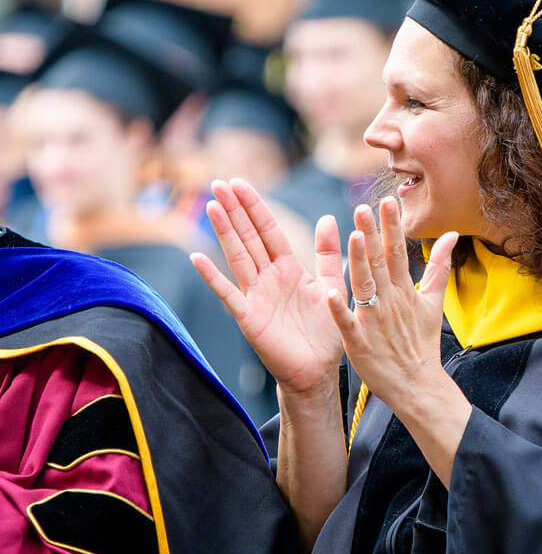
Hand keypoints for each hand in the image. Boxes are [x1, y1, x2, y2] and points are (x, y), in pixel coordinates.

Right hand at [191, 179, 345, 396]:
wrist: (319, 371)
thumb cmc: (325, 331)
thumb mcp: (333, 285)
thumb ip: (328, 254)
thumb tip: (329, 217)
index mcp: (289, 269)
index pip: (269, 231)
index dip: (255, 207)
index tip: (240, 182)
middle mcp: (269, 278)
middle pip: (249, 237)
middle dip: (235, 210)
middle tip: (218, 182)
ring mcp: (256, 296)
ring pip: (238, 257)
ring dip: (224, 232)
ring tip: (211, 206)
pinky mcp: (249, 318)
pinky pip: (229, 294)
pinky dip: (213, 277)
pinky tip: (197, 258)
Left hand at [324, 198, 459, 414]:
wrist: (418, 384)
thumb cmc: (421, 343)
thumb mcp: (434, 302)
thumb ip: (439, 266)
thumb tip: (450, 235)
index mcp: (405, 291)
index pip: (398, 253)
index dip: (392, 227)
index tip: (387, 202)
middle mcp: (389, 302)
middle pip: (380, 264)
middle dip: (373, 235)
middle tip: (364, 208)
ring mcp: (374, 322)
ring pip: (364, 286)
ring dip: (359, 262)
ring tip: (353, 236)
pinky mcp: (359, 343)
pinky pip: (347, 324)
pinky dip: (338, 310)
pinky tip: (328, 293)